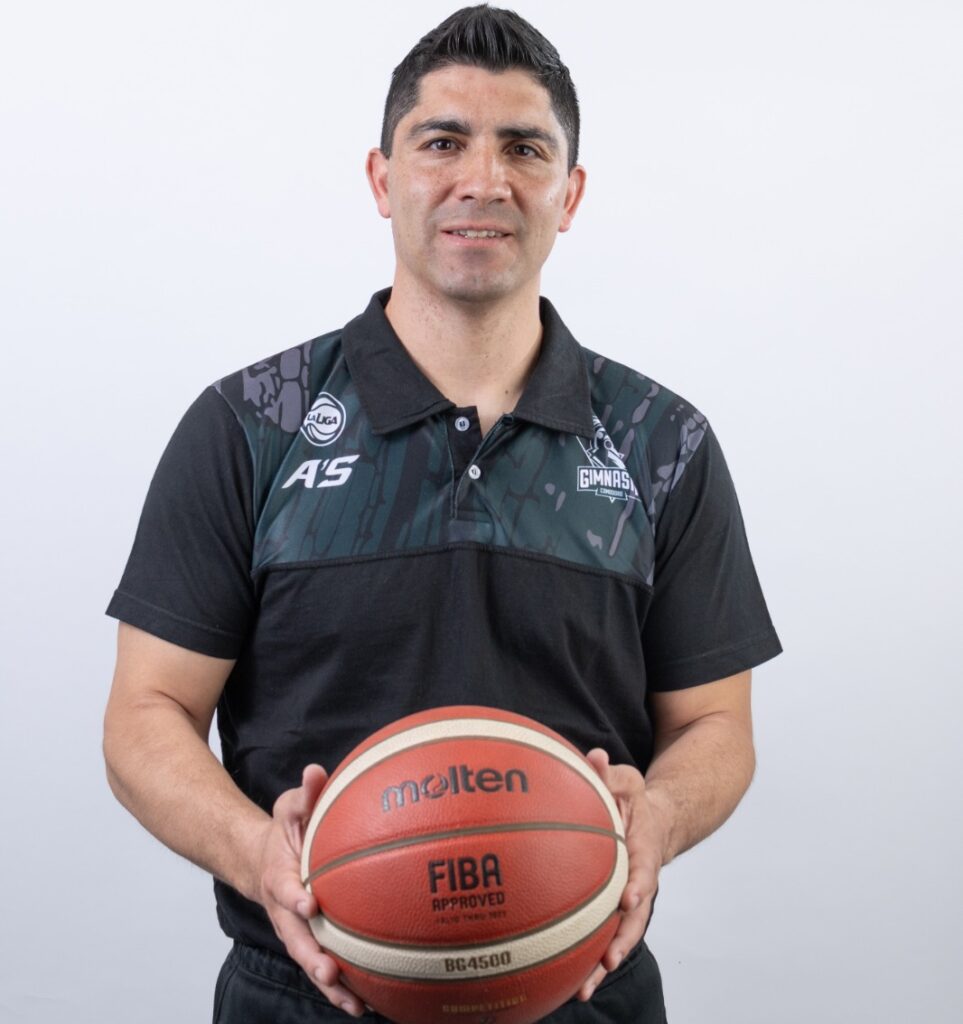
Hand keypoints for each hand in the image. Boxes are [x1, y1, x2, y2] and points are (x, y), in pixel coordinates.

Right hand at [253, 764, 364, 1016]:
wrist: (262, 859)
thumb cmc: (283, 830)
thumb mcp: (290, 805)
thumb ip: (304, 794)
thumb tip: (316, 771)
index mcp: (278, 876)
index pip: (283, 888)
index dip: (294, 896)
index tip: (309, 904)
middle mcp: (286, 910)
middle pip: (295, 939)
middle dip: (312, 957)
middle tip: (330, 971)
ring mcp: (297, 929)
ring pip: (311, 960)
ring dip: (329, 985)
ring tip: (355, 1004)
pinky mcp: (311, 939)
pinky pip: (326, 964)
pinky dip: (342, 986)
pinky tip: (369, 1003)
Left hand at [577, 749, 666, 1001]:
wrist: (657, 820)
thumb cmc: (634, 799)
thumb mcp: (626, 779)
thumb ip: (610, 771)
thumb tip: (594, 756)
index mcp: (644, 846)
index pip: (645, 865)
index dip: (639, 883)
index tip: (630, 899)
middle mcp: (640, 878)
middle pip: (636, 914)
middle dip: (624, 939)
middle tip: (609, 960)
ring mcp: (630, 896)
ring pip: (621, 933)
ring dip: (605, 960)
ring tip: (584, 989)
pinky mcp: (616, 907)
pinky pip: (606, 933)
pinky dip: (592, 956)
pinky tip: (569, 981)